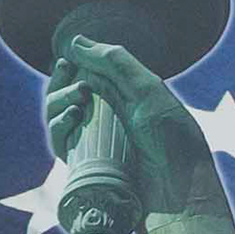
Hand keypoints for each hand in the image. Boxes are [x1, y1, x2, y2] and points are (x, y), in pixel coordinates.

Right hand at [43, 39, 223, 221]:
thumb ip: (114, 62)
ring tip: (77, 100)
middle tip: (75, 82)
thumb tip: (75, 42)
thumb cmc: (170, 139)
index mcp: (123, 99)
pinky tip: (71, 118)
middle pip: (64, 97)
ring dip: (57, 103)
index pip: (85, 77)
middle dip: (60, 85)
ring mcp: (93, 143)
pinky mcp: (84, 166)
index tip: (68, 59)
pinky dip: (58, 127)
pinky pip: (60, 143)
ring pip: (57, 118)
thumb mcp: (148, 91)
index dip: (72, 68)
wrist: (177, 191)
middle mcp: (105, 120)